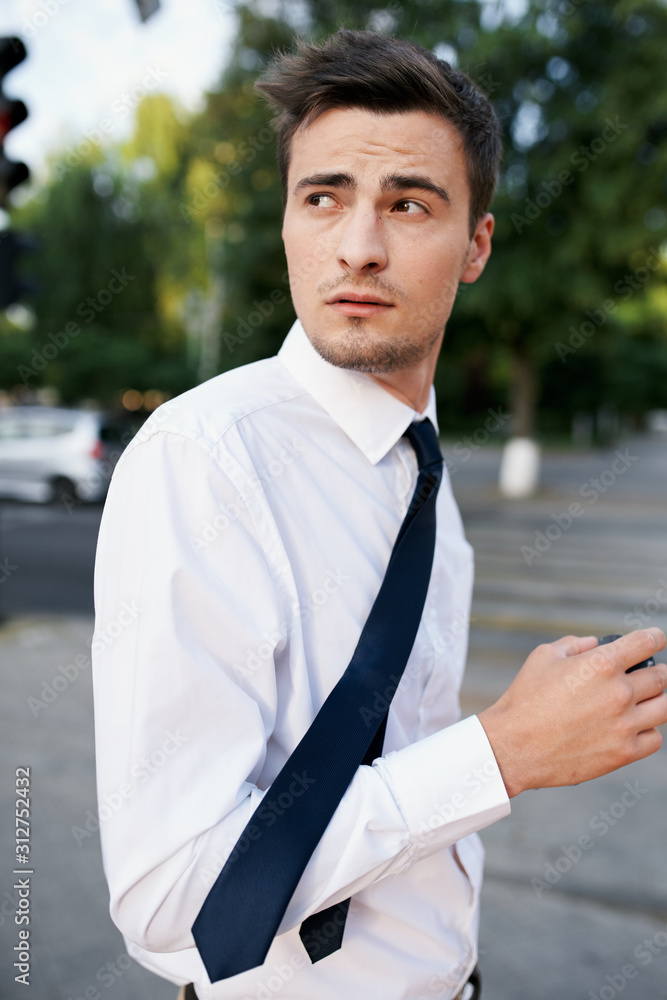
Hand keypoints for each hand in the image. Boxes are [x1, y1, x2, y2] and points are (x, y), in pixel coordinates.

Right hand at [477, 628, 666, 797]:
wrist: (513, 746)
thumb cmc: (525, 699)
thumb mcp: (543, 657)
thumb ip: (574, 643)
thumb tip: (595, 642)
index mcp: (601, 664)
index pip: (646, 643)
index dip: (655, 638)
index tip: (655, 639)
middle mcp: (619, 692)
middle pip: (661, 676)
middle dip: (657, 671)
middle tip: (650, 673)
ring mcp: (624, 724)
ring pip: (665, 707)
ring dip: (658, 700)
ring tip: (647, 700)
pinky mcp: (623, 753)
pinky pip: (654, 739)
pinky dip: (648, 731)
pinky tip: (633, 727)